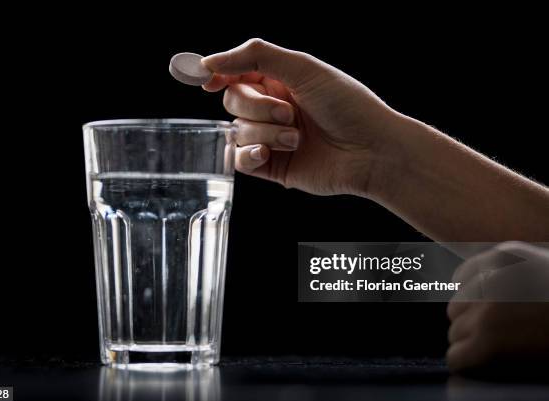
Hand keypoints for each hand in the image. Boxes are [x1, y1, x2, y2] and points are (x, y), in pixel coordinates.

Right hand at [202, 38, 397, 195]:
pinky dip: (250, 155)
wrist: (371, 151)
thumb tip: (210, 61)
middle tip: (289, 113)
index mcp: (281, 81)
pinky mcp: (272, 167)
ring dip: (266, 132)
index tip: (205, 79)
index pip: (237, 73)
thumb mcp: (303, 68)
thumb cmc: (347, 104)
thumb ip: (255, 56)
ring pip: (238, 131)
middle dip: (256, 106)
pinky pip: (240, 159)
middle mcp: (274, 108)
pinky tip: (268, 154)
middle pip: (233, 101)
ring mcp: (272, 138)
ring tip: (297, 138)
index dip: (219, 74)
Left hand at [447, 242, 548, 374]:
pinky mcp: (486, 346)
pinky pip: (457, 358)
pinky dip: (470, 366)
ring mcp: (486, 313)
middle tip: (505, 336)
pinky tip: (494, 367)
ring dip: (474, 345)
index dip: (475, 299)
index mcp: (506, 257)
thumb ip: (511, 270)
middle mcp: (491, 281)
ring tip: (508, 350)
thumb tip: (461, 282)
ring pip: (455, 333)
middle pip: (455, 308)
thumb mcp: (543, 268)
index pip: (462, 277)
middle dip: (473, 323)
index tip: (490, 312)